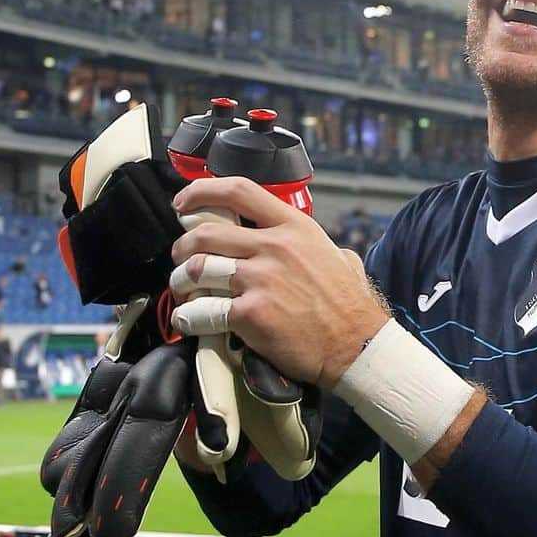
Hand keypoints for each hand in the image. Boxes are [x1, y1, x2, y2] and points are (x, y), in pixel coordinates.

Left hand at [169, 177, 389, 387]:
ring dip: (181, 282)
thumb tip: (306, 244)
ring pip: (196, 269)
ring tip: (184, 292)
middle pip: (205, 233)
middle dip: (182, 246)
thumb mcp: (338, 256)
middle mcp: (275, 247)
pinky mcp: (251, 314)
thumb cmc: (350, 305)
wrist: (356, 346)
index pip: (239, 191)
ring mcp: (261, 280)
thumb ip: (313, 244)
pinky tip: (190, 320)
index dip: (202, 192)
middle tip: (180, 258)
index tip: (184, 202)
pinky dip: (188, 316)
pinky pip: (202, 309)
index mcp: (295, 227)